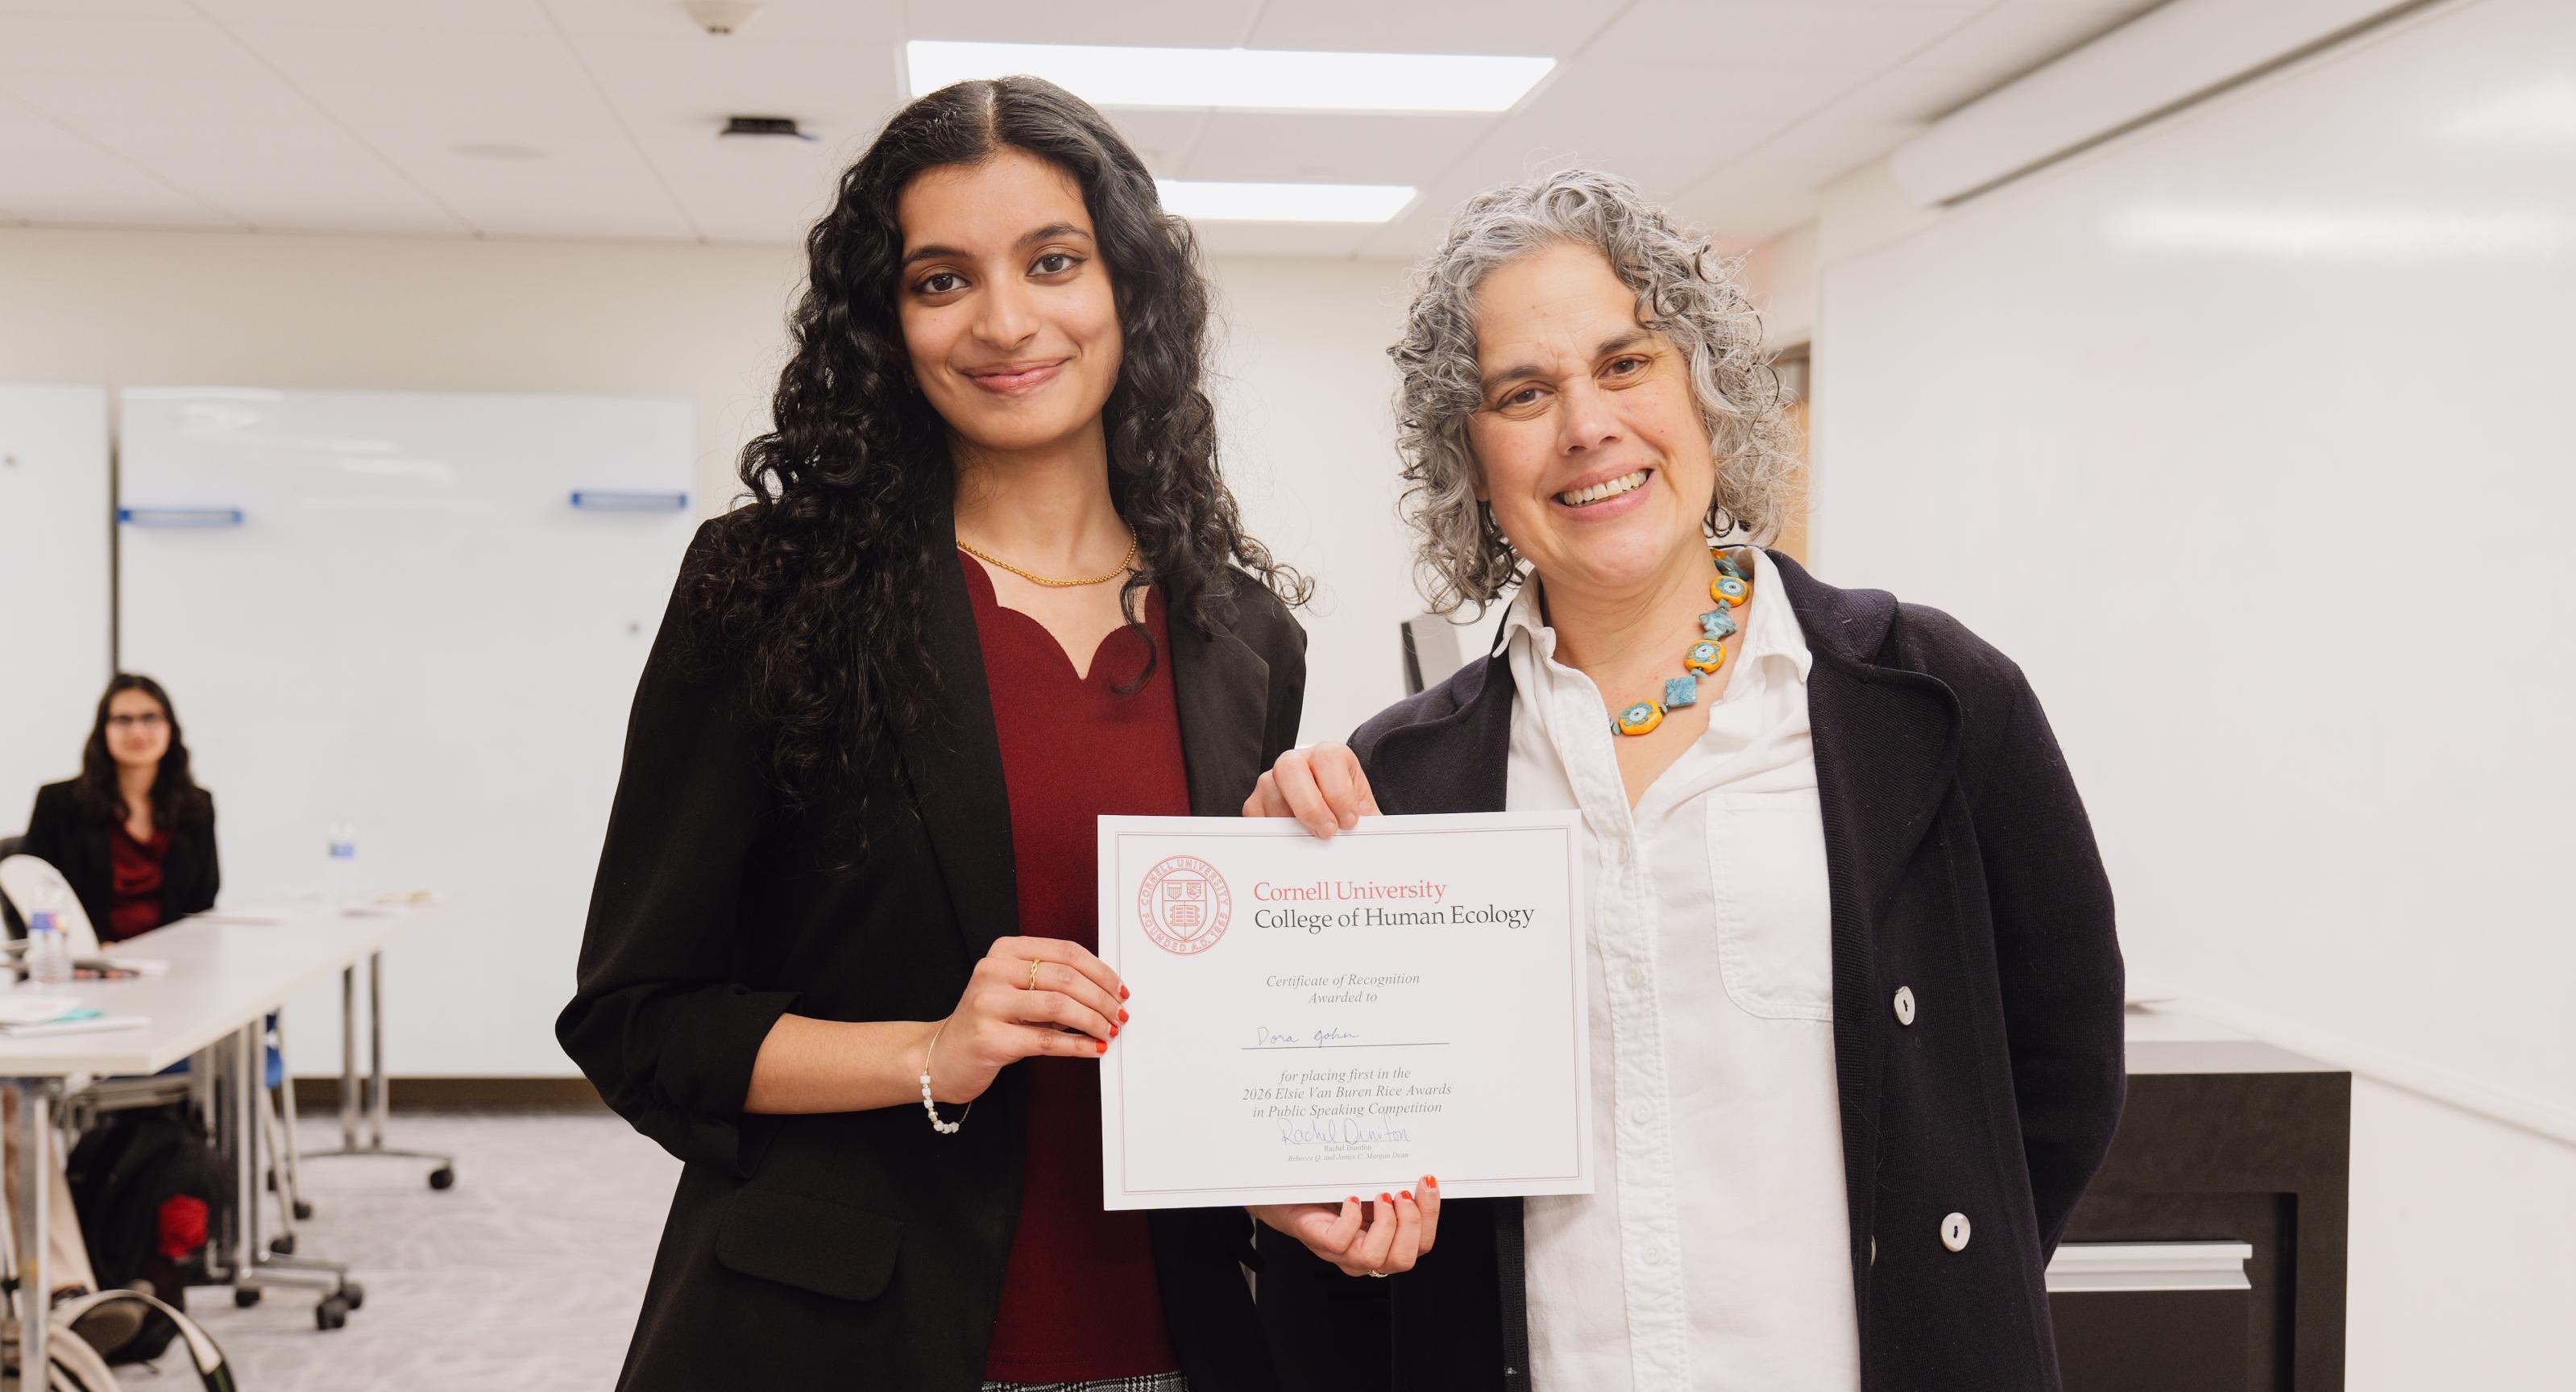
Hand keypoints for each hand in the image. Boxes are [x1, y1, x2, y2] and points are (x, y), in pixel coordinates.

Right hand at [926, 936, 1127, 1103]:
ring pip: (1058, 1006)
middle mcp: (993, 971)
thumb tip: (1107, 991)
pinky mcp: (989, 1038)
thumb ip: (1053, 983)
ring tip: (1108, 1030)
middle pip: (1066, 977)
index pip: (1065, 952)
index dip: (1100, 970)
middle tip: (1118, 1014)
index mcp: (1004, 951)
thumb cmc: (989, 1021)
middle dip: (1102, 998)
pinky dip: (1077, 1044)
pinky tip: (1094, 1047)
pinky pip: (1045, 1041)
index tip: (1119, 988)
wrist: (943, 1056)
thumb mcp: (1018, 991)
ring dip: (1093, 1020)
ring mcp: (988, 1004)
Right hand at [1243, 742, 1379, 838]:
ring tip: (1310, 841)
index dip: (1339, 793)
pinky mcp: (1257, 801)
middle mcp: (1298, 761)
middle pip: (1290, 769)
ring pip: (1269, 791)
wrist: (1342, 826)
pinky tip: (1291, 842)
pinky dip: (1270, 831)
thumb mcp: (1367, 816)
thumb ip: (1367, 825)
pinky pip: (1254, 813)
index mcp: (1330, 755)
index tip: (1349, 821)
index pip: (1327, 759)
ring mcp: (1273, 780)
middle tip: (1326, 832)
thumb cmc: (1352, 817)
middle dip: (1310, 806)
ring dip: (1290, 822)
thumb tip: (1360, 842)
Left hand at [1251, 1177, 1439, 1276]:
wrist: (1283, 1192)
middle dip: (1412, 1223)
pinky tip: (1349, 1198)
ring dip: (1385, 1223)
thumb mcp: (1369, 1187)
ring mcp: (1339, 1252)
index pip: (1420, 1245)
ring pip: (1375, 1258)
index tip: (1428, 1182)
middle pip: (1404, 1259)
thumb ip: (1393, 1187)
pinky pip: (1340, 1243)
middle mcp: (1363, 1254)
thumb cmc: (1326, 1192)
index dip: (1431, 1216)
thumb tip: (1422, 1172)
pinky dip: (1351, 1219)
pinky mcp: (1317, 1240)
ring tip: (1378, 1195)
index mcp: (1383, 1242)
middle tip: (1402, 1193)